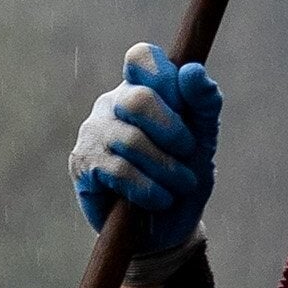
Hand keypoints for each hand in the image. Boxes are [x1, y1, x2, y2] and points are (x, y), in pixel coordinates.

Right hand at [66, 45, 222, 269]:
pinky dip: (148, 189)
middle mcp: (112, 105)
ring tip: (180, 185)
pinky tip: (159, 200)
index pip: (141, 58)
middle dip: (172, 130)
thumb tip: (194, 72)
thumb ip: (204, 103)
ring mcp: (93, 133)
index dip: (163, 76)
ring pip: (131, 141)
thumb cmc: (184, 175)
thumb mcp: (204, 139)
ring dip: (166, 168)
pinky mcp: (83, 165)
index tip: (184, 103)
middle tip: (188, 152)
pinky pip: (120, 171)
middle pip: (137, 99)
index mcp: (141, 88)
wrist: (166, 229)